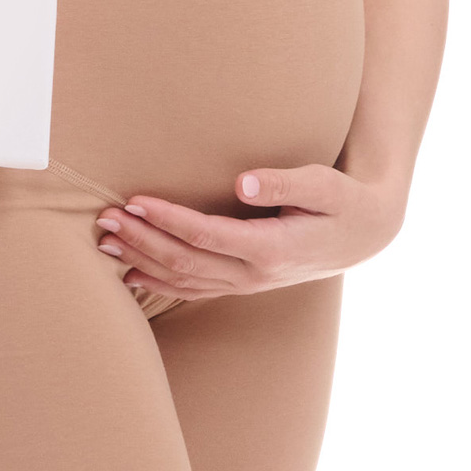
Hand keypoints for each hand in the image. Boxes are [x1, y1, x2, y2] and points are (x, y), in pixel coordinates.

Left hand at [94, 164, 405, 300]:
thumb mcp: (323, 184)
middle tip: (106, 219)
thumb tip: (242, 182)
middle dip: (143, 241)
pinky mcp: (244, 283)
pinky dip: (160, 282)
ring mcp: (249, 284)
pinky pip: (196, 289)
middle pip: (187, 262)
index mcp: (273, 249)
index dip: (168, 220)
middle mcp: (257, 274)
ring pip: (186, 280)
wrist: (365, 234)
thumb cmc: (342, 200)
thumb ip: (283, 182)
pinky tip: (131, 273)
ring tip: (105, 243)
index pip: (207, 236)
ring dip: (143, 262)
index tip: (135, 201)